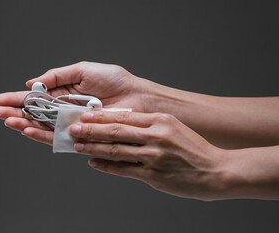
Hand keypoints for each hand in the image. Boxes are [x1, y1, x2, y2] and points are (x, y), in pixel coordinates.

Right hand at [0, 61, 152, 144]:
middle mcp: (64, 110)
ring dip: (23, 124)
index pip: (35, 98)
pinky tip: (27, 130)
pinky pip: (57, 137)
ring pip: (42, 127)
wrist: (137, 97)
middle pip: (35, 114)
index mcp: (64, 93)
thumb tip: (31, 82)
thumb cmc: (115, 81)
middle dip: (14, 113)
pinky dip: (41, 135)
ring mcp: (71, 123)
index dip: (16, 99)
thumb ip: (57, 76)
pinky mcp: (80, 136)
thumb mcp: (82, 70)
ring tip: (8, 120)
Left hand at [69, 111, 230, 200]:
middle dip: (91, 130)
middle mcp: (156, 136)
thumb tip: (123, 125)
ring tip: (78, 145)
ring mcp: (154, 156)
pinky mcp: (153, 175)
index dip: (101, 116)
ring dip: (94, 148)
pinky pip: (124, 169)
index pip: (124, 116)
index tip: (85, 115)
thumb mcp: (173, 127)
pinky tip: (94, 163)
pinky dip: (107, 166)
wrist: (217, 170)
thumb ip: (150, 125)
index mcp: (160, 121)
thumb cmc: (195, 148)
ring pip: (116, 150)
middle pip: (116, 131)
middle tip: (73, 128)